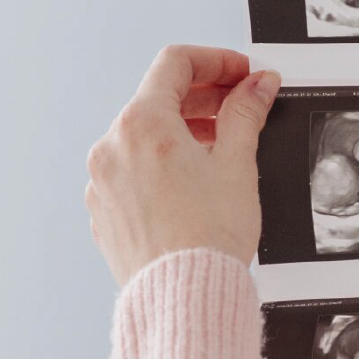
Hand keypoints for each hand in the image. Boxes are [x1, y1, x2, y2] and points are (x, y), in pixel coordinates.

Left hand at [85, 45, 279, 284]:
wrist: (183, 296)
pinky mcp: (103, 211)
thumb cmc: (208, 236)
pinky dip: (161, 163)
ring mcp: (102, 180)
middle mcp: (112, 146)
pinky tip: (193, 182)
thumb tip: (256, 85)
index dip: (215, 61)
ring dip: (181, 130)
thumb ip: (245, 113)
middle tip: (240, 105)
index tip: (241, 74)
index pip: (175, 63)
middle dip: (203, 97)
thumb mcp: (237, 163)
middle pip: (157, 98)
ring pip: (143, 136)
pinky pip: (132, 170)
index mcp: (142, 123)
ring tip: (220, 148)